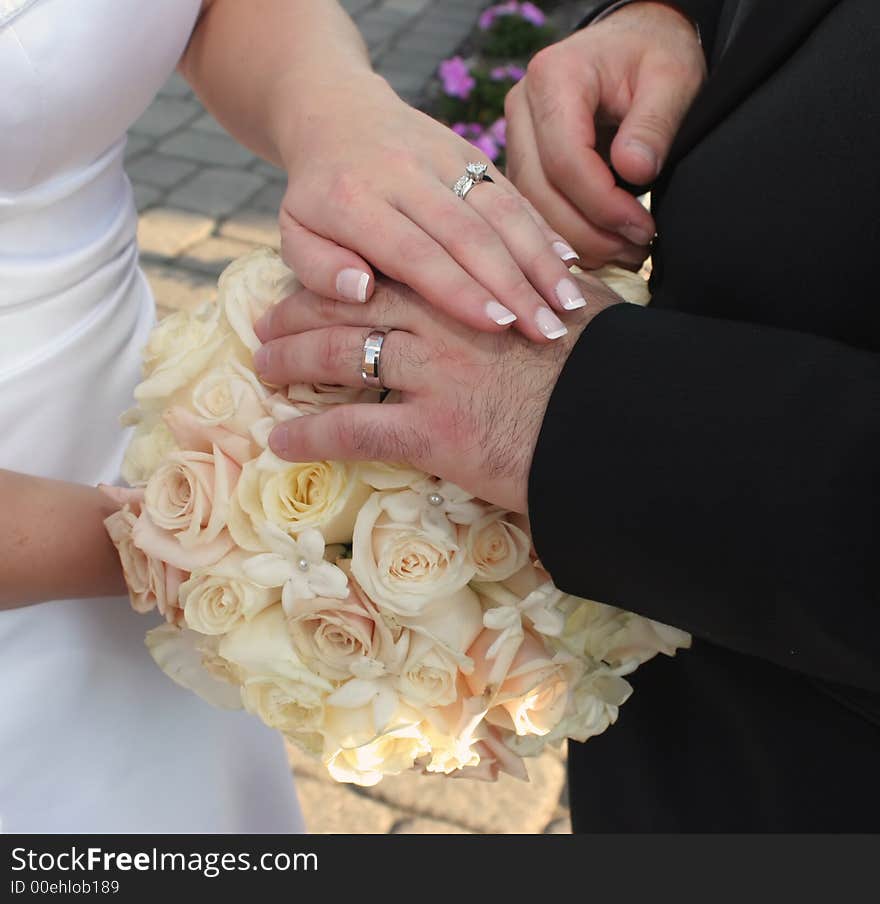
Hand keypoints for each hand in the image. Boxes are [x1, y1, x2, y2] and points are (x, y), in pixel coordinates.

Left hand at [253, 275, 621, 511]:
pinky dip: (311, 437)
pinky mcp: (431, 432)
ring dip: (294, 362)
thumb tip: (542, 266)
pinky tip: (282, 442)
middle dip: (303, 311)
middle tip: (269, 321)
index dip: (347, 276)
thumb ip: (546, 282)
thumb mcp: (579, 308)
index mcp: (473, 288)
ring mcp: (434, 375)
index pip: (392, 269)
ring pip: (342, 356)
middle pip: (354, 305)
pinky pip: (353, 430)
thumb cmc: (607, 371)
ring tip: (264, 368)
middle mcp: (444, 322)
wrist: (619, 430)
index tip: (319, 283)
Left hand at [276, 74, 599, 341]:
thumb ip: (319, 268)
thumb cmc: (316, 196)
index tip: (498, 325)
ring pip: (500, 210)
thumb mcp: (295, 233)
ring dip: (539, 259)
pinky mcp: (470, 152)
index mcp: (354, 200)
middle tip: (547, 332)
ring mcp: (443, 157)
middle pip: (468, 234)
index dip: (458, 289)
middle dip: (514, 284)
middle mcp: (404, 173)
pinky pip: (512, 192)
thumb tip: (361, 291)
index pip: (414, 251)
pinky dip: (543, 229)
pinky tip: (569, 265)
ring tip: (569, 305)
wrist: (336, 111)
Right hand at [504, 1, 705, 267]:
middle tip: (637, 251)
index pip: (565, 160)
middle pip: (541, 191)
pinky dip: (569, 235)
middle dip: (589, 233)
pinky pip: (536, 209)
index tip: (642, 228)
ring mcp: (516, 137)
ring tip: (627, 252)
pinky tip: (605, 246)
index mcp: (554, 77)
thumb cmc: (654, 54)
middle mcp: (522, 107)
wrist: (634, 43)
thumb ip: (654, 124)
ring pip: (532, 208)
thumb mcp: (673, 78)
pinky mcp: (522, 162)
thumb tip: (635, 172)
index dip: (603, 204)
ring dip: (579, 242)